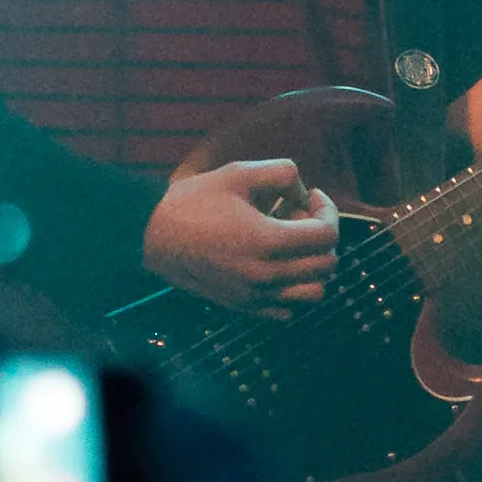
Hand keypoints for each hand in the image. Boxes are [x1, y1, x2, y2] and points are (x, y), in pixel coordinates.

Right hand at [146, 152, 339, 311]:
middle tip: (296, 216)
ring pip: (314, 292)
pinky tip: (275, 265)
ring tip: (291, 244)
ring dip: (313, 267)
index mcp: (268, 241)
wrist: (152, 234)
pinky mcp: (243, 306)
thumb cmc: (193, 201)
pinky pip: (287, 308)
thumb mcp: (238, 173)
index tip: (311, 196)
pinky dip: (293, 288)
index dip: (328, 210)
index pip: (327, 235)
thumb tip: (304, 192)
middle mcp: (267, 275)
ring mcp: (256, 295)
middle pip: (327, 264)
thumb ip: (282, 173)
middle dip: (322, 236)